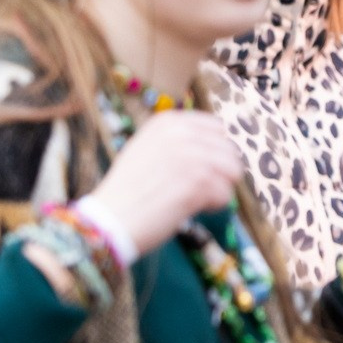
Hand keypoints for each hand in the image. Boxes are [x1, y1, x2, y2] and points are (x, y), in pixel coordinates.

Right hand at [91, 111, 245, 256]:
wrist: (109, 219)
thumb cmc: (128, 191)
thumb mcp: (146, 148)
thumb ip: (177, 141)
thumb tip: (216, 143)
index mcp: (167, 122)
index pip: (217, 129)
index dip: (215, 152)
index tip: (198, 169)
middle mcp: (180, 133)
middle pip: (230, 151)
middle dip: (220, 173)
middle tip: (196, 190)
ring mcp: (191, 156)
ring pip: (232, 172)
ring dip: (218, 189)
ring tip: (193, 199)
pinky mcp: (198, 182)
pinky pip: (226, 195)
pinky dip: (213, 206)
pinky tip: (189, 209)